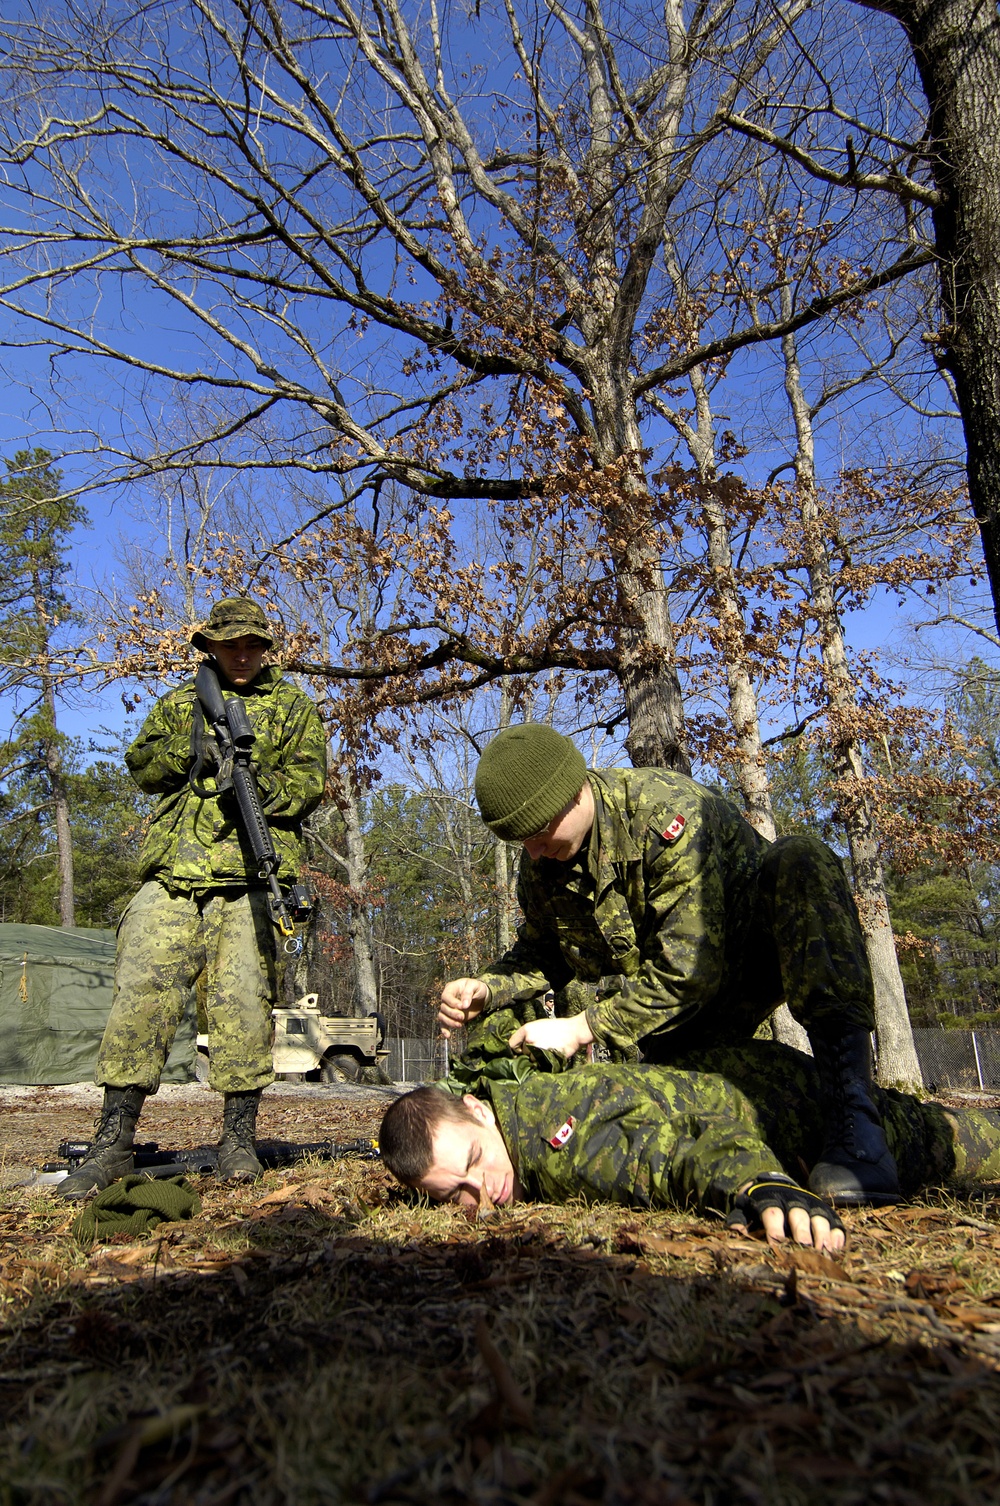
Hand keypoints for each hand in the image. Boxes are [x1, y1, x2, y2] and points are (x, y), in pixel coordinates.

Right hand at [438, 978, 489, 1037]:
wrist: (481, 996)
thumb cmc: (477, 988)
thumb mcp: (475, 986)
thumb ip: (468, 993)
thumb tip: (464, 1005)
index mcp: (451, 988)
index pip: (446, 996)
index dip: (452, 1003)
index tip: (463, 1007)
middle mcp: (447, 999)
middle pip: (443, 1007)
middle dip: (452, 1013)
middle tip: (462, 1017)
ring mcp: (448, 1008)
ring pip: (442, 1016)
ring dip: (449, 1022)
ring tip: (460, 1025)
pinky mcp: (452, 1017)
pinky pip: (443, 1023)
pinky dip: (444, 1030)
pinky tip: (448, 1036)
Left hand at [508, 1013, 594, 1058]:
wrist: (574, 1031)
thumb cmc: (558, 1027)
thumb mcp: (540, 1025)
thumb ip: (529, 1033)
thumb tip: (522, 1043)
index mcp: (526, 1029)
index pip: (511, 1044)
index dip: (515, 1048)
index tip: (518, 1050)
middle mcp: (529, 1039)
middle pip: (523, 1052)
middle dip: (529, 1052)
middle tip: (541, 1046)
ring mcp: (536, 1049)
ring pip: (531, 1059)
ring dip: (537, 1058)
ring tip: (547, 1050)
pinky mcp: (544, 1057)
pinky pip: (539, 1063)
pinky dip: (543, 1062)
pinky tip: (550, 1055)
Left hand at [727, 1176, 845, 1254]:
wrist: (775, 1187)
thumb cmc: (758, 1206)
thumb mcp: (745, 1209)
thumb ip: (740, 1219)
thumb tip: (734, 1230)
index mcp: (771, 1200)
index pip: (773, 1212)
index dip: (774, 1227)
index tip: (775, 1243)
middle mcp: (794, 1202)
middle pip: (799, 1215)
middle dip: (802, 1231)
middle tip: (805, 1247)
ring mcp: (812, 1207)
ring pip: (819, 1219)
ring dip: (822, 1235)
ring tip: (824, 1252)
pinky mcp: (826, 1214)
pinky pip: (835, 1223)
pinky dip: (836, 1235)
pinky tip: (836, 1249)